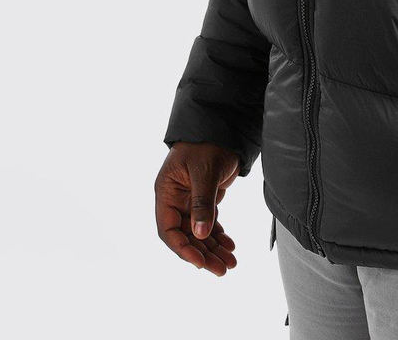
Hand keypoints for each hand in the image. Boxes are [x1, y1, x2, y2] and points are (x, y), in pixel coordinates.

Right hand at [155, 141, 240, 275]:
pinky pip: (209, 223)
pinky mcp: (204, 199)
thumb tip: (201, 234)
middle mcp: (175, 200)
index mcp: (166, 193)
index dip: (183, 248)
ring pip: (199, 232)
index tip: (200, 261)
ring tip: (231, 263)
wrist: (222, 128)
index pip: (168, 229)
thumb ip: (202, 203)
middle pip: (186, 235)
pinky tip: (230, 247)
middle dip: (204, 253)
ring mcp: (189, 201)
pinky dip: (219, 235)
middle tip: (223, 269)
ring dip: (213, 249)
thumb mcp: (205, 172)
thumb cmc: (208, 145)